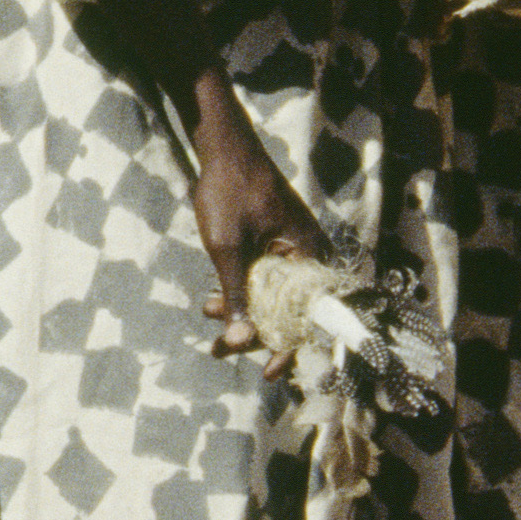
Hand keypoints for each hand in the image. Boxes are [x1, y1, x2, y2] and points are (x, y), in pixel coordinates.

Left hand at [180, 67, 324, 338]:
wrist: (223, 146)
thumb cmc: (227, 192)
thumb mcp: (226, 248)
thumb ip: (235, 296)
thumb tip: (240, 342)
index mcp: (311, 255)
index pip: (310, 317)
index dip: (288, 348)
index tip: (267, 372)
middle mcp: (311, 254)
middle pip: (291, 310)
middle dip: (255, 332)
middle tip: (220, 350)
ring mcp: (294, 248)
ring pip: (274, 296)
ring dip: (244, 312)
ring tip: (209, 321)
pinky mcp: (278, 244)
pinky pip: (266, 279)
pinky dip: (242, 292)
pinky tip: (212, 302)